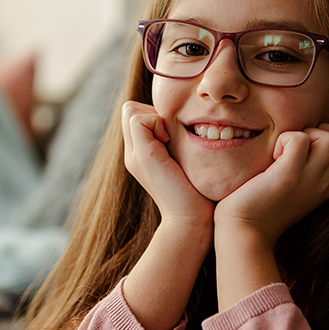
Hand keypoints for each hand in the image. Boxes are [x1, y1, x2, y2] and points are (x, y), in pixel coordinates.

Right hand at [121, 101, 213, 227]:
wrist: (193, 219)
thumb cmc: (199, 192)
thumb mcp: (185, 160)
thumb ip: (178, 142)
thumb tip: (187, 119)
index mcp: (141, 154)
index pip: (135, 114)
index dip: (153, 114)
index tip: (173, 134)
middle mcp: (133, 154)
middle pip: (129, 110)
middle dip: (152, 113)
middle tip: (171, 135)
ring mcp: (134, 155)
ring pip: (131, 111)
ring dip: (155, 117)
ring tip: (171, 140)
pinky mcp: (144, 156)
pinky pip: (139, 119)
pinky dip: (157, 122)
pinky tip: (170, 142)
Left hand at [214, 123, 328, 245]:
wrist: (244, 232)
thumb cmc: (262, 207)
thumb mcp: (298, 188)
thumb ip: (311, 168)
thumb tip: (309, 139)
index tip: (309, 149)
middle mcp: (325, 183)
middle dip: (325, 131)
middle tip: (298, 148)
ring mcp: (310, 180)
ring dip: (307, 134)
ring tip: (286, 152)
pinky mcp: (288, 176)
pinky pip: (299, 139)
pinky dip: (284, 138)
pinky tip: (272, 157)